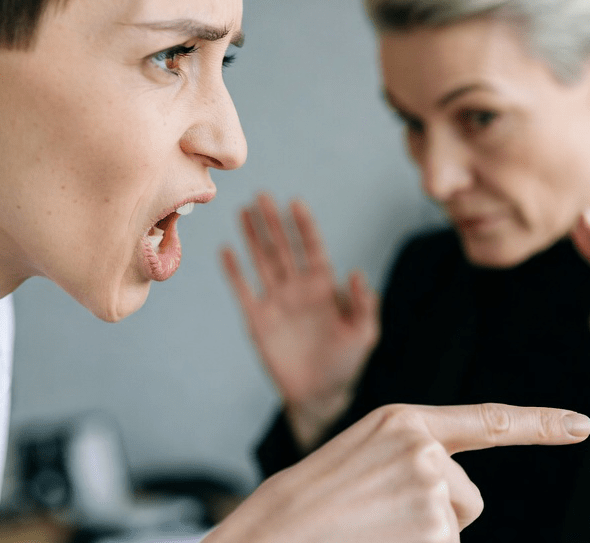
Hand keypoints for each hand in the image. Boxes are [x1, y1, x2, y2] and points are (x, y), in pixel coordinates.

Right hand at [209, 402, 589, 542]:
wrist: (274, 531)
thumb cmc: (317, 499)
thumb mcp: (365, 457)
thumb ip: (414, 455)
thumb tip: (459, 497)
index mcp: (404, 420)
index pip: (488, 421)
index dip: (540, 424)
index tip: (584, 424)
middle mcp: (425, 447)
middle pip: (467, 497)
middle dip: (438, 514)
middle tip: (379, 518)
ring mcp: (431, 488)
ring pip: (453, 529)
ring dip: (422, 537)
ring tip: (372, 530)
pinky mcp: (435, 530)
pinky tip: (379, 542)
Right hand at [220, 193, 378, 447]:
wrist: (319, 394)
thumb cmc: (346, 362)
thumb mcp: (363, 334)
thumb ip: (363, 304)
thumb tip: (357, 272)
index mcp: (324, 286)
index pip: (312, 247)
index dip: (304, 226)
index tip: (295, 203)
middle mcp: (298, 287)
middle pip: (283, 247)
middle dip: (273, 221)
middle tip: (262, 195)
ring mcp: (277, 301)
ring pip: (262, 261)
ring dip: (253, 236)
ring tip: (243, 210)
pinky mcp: (258, 320)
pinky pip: (243, 290)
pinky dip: (234, 271)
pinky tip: (226, 250)